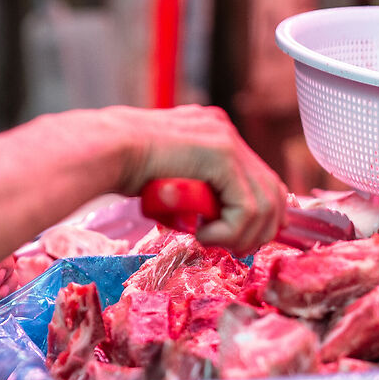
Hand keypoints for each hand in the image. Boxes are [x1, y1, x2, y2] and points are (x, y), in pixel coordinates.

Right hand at [113, 107, 287, 251]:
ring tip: (210, 241)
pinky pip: (246, 208)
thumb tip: (207, 219)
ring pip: (264, 203)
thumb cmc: (121, 167)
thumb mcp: (169, 181)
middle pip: (273, 190)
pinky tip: (202, 233)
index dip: (259, 215)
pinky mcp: (222, 155)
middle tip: (234, 248)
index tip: (241, 239)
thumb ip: (193, 190)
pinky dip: (229, 231)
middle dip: (261, 229)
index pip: (260, 178)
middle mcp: (225, 131)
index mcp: (214, 133)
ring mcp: (227, 140)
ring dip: (241, 234)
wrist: (104, 150)